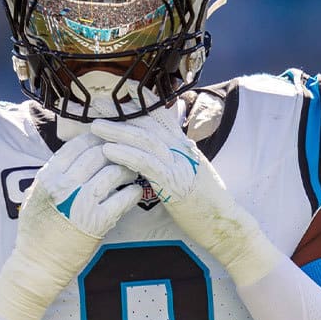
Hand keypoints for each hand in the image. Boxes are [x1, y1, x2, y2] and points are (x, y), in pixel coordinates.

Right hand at [0, 133, 140, 319]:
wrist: (38, 264)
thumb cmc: (36, 230)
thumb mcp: (35, 194)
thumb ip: (53, 173)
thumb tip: (75, 152)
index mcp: (49, 176)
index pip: (77, 145)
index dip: (95, 138)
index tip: (106, 140)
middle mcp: (65, 185)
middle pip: (98, 154)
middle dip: (114, 151)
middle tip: (125, 153)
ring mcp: (83, 202)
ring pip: (114, 171)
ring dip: (127, 168)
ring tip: (131, 171)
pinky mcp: (99, 221)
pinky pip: (124, 197)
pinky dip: (133, 191)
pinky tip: (134, 191)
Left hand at [91, 106, 282, 285]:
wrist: (225, 224)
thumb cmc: (205, 203)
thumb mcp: (190, 171)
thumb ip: (174, 157)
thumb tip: (155, 149)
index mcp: (183, 145)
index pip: (159, 116)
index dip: (138, 103)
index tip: (117, 96)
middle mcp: (182, 149)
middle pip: (147, 122)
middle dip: (120, 112)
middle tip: (97, 104)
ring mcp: (179, 164)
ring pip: (144, 139)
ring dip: (117, 131)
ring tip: (95, 126)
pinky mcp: (174, 183)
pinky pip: (146, 163)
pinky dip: (126, 154)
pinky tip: (108, 150)